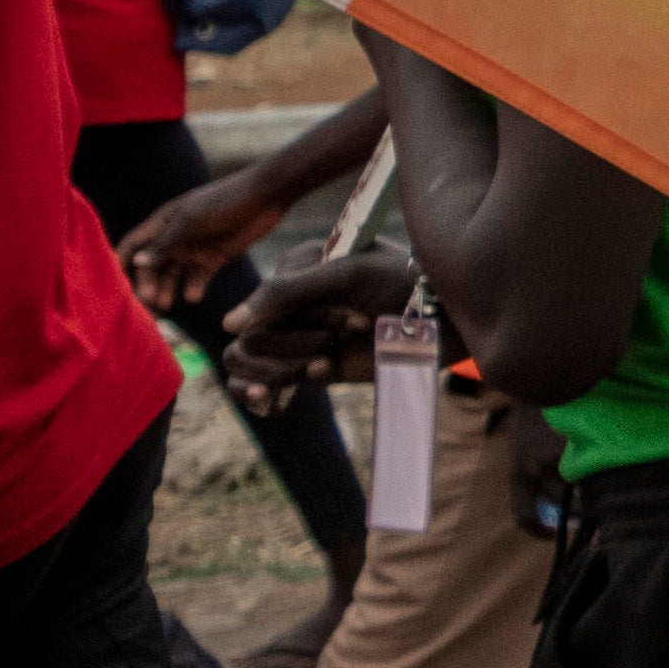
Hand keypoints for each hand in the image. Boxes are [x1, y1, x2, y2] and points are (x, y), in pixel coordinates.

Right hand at [131, 157, 311, 319]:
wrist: (266, 197)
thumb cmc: (224, 201)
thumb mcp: (191, 221)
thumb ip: (165, 242)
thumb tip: (138, 262)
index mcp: (163, 223)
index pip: (134, 245)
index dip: (123, 264)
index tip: (117, 287)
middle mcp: (175, 238)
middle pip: (151, 266)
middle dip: (146, 284)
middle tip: (149, 303)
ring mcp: (194, 249)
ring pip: (172, 275)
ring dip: (166, 290)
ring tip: (166, 307)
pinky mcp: (214, 258)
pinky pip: (198, 279)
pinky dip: (193, 290)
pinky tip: (194, 297)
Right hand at [219, 239, 412, 405]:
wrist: (440, 324)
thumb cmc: (399, 287)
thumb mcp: (344, 277)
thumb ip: (285, 293)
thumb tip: (227, 325)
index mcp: (294, 268)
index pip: (261, 305)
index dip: (301, 320)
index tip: (357, 318)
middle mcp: (290, 301)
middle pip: (251, 336)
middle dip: (295, 343)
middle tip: (343, 340)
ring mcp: (297, 335)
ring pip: (249, 360)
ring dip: (284, 367)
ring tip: (322, 362)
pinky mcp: (306, 366)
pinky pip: (261, 384)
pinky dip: (266, 392)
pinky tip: (273, 400)